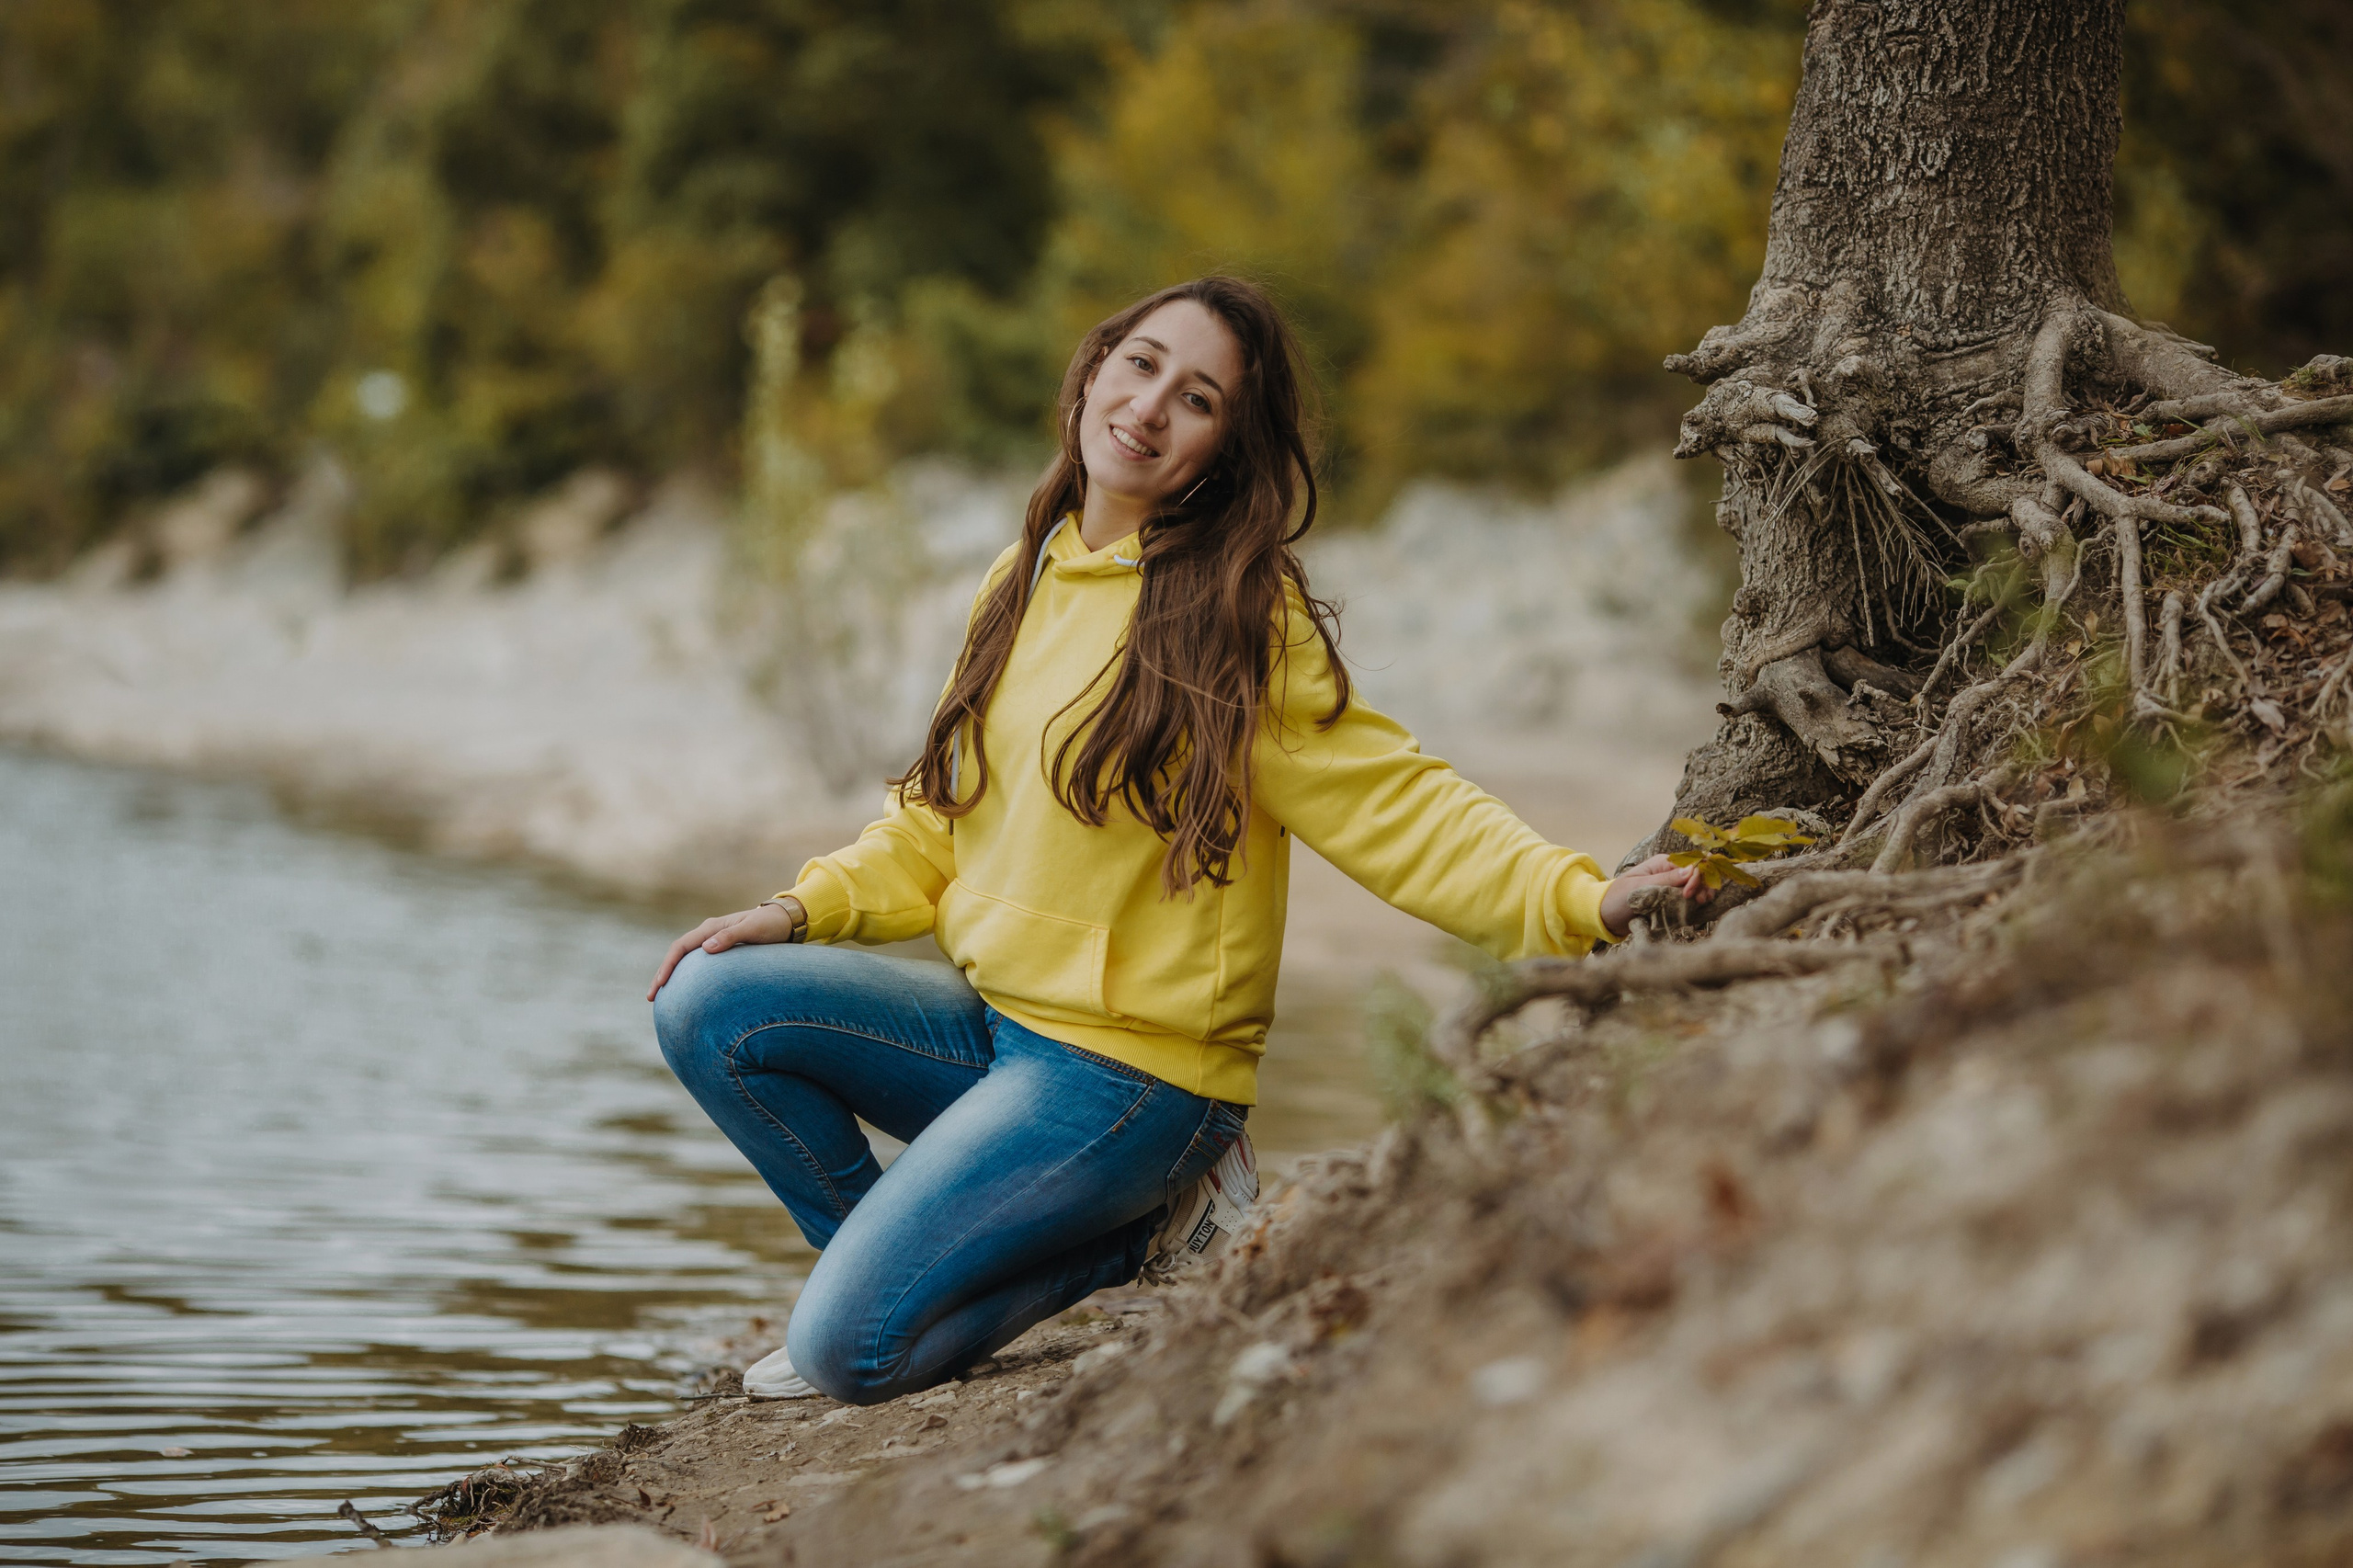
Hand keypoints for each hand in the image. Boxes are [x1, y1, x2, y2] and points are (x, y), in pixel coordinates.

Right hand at [648, 899, 801, 999]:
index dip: (668, 966)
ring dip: (672, 975)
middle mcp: (708, 932)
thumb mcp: (753, 929)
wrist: (785, 920)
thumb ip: (731, 937)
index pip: (681, 947)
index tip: (660, 984)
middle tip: (651, 997)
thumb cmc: (771, 925)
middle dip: (663, 974)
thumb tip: (706, 948)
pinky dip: (686, 976)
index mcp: (711, 927)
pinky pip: (697, 963)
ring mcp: (713, 940)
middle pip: (678, 954)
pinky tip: (685, 990)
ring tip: (662, 996)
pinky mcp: (720, 948)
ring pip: (685, 959)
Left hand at [1599, 854, 1711, 938]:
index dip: (1696, 877)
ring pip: (1695, 888)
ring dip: (1701, 894)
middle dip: (1703, 886)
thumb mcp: (1640, 887)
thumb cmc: (1617, 897)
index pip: (1690, 864)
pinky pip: (1687, 901)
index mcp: (1662, 864)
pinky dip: (1694, 905)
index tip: (1689, 894)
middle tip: (1701, 900)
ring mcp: (1671, 888)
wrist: (1605, 915)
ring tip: (1701, 903)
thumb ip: (1666, 880)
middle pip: (1696, 876)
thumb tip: (1691, 870)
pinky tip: (1696, 909)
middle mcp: (1670, 874)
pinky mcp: (1670, 902)